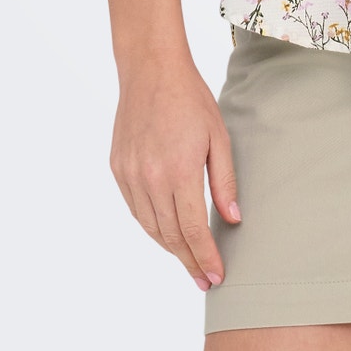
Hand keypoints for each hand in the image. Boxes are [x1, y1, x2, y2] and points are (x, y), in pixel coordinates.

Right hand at [109, 56, 240, 291]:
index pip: (192, 229)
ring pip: (150, 227)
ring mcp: (130, 175)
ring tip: (189, 261)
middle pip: (170, 235)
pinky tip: (166, 232)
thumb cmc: (191, 100)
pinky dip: (152, 226)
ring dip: (170, 248)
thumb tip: (232, 220)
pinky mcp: (118, 169)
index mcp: (179, 171)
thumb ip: (224, 181)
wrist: (151, 71)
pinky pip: (136, 209)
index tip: (216, 276)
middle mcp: (150, 178)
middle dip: (189, 261)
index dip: (204, 257)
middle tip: (205, 279)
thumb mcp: (219, 137)